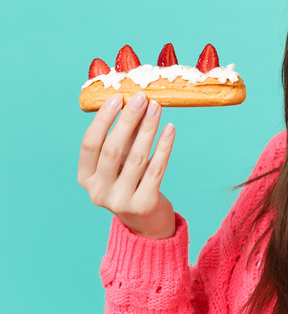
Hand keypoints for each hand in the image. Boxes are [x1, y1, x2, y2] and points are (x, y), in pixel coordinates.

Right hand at [77, 92, 176, 238]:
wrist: (146, 222)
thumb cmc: (131, 183)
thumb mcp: (119, 164)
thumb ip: (123, 138)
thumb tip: (134, 102)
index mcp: (85, 179)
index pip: (90, 144)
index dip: (103, 120)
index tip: (118, 97)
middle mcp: (98, 192)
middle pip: (112, 149)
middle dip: (127, 120)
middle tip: (141, 98)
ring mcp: (120, 200)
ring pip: (136, 157)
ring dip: (148, 128)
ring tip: (157, 107)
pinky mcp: (144, 204)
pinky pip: (156, 169)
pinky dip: (164, 146)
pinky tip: (170, 129)